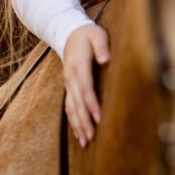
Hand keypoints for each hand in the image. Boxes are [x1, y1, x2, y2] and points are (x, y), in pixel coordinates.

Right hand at [63, 23, 109, 147]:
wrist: (69, 33)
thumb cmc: (88, 35)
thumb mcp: (97, 35)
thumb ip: (102, 46)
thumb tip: (106, 60)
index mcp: (78, 65)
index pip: (85, 87)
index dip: (91, 103)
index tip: (99, 117)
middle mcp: (70, 76)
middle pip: (77, 102)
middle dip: (84, 120)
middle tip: (92, 137)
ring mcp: (68, 83)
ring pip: (71, 107)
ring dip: (78, 125)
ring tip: (86, 141)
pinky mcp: (69, 87)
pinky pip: (69, 106)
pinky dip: (73, 121)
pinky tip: (78, 134)